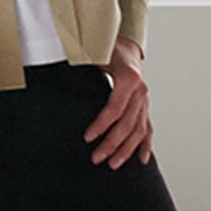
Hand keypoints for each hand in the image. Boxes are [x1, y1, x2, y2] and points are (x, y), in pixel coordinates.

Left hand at [85, 37, 153, 168]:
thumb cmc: (107, 49)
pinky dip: (145, 144)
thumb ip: (82, 64)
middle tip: (97, 158)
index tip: (87, 138)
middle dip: (113, 143)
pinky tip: (141, 159)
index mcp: (129, 77)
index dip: (102, 125)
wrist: (124, 46)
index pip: (116, 108)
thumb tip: (62, 75)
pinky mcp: (144, 105)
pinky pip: (148, 127)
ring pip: (140, 128)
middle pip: (128, 123)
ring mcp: (144, 98)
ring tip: (114, 164)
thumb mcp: (94, 54)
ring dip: (127, 149)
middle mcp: (140, 89)